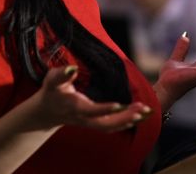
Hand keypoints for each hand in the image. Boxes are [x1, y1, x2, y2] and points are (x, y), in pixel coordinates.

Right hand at [28, 65, 151, 132]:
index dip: (104, 109)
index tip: (119, 105)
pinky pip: (113, 127)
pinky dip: (128, 123)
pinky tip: (141, 116)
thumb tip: (72, 68)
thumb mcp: (52, 80)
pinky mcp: (95, 123)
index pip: (91, 110)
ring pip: (111, 127)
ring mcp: (90, 123)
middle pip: (106, 124)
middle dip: (125, 118)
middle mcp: (84, 118)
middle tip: (143, 109)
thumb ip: (61, 74)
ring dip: (130, 121)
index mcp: (74, 106)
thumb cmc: (52, 91)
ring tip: (147, 111)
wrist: (47, 111)